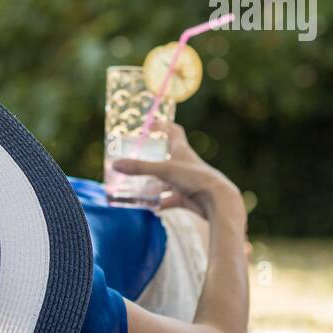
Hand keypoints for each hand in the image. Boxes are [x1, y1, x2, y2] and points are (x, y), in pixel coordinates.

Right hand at [112, 123, 243, 220]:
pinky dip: (159, 203)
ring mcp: (186, 181)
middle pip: (167, 157)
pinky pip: (170, 199)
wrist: (218, 202)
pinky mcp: (187, 197)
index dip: (162, 126)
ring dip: (153, 183)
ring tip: (135, 186)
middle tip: (134, 159)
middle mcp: (184, 164)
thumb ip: (139, 168)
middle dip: (151, 158)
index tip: (149, 125)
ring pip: (166, 180)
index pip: (174, 131)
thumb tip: (115, 165)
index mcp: (182, 150)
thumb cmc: (195, 178)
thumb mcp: (164, 170)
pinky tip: (149, 207)